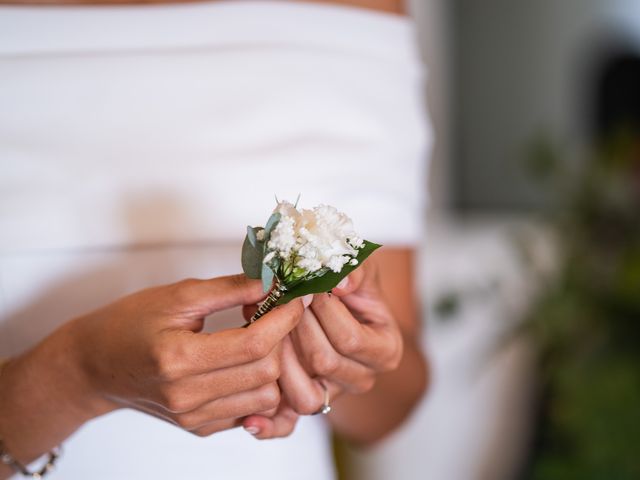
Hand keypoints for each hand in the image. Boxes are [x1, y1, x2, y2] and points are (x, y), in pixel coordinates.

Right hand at [66, 275, 303, 436]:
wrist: (94, 365)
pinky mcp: (199, 427)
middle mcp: (187, 396)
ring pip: (266, 397)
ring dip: (274, 364)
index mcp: (179, 359)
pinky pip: (250, 411)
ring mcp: (193, 417)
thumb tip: (272, 280)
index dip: (285, 318)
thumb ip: (229, 289)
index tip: (295, 297)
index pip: (254, 344)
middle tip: (275, 313)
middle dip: (282, 338)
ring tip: (259, 337)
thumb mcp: (177, 295)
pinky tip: (246, 361)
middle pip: (266, 372)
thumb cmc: (129, 323)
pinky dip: (258, 385)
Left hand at [241, 260, 402, 435]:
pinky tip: (250, 420)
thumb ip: (355, 271)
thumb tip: (339, 281)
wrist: (343, 309)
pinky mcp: (305, 404)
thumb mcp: (360, 271)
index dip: (323, 311)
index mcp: (385, 351)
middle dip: (295, 326)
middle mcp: (362, 379)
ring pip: (304, 394)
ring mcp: (334, 396)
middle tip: (277, 299)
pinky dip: (269, 426)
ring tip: (263, 325)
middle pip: (323, 361)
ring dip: (278, 358)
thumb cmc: (351, 289)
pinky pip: (288, 425)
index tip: (305, 285)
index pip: (349, 339)